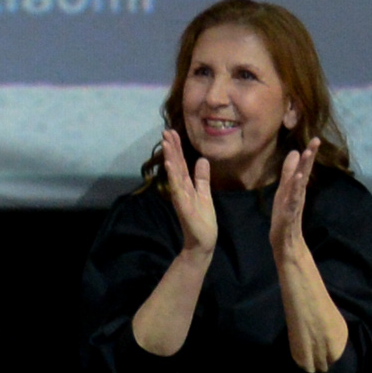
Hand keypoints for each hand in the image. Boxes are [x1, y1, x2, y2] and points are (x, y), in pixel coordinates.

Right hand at [158, 128, 217, 254]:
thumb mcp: (205, 194)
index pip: (181, 163)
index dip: (177, 148)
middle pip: (176, 165)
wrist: (203, 241)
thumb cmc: (203, 220)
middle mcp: (181, 188)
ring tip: (167, 142)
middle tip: (166, 131)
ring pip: (175, 173)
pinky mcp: (183, 204)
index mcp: (186, 186)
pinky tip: (171, 163)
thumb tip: (202, 160)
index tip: (172, 133)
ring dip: (171, 157)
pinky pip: (177, 187)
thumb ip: (202, 178)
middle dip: (172, 148)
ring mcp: (181, 196)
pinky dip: (173, 174)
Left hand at [266, 145, 311, 261]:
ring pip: (299, 184)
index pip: (304, 168)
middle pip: (304, 173)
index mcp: (296, 187)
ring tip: (306, 154)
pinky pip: (293, 200)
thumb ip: (289, 172)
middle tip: (316, 141)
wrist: (285, 240)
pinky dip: (295, 190)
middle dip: (309, 157)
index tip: (316, 139)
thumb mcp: (285, 190)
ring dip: (303, 169)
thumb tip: (295, 152)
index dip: (309, 154)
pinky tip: (297, 179)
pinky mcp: (288, 214)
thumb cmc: (285, 214)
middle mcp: (297, 193)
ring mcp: (294, 203)